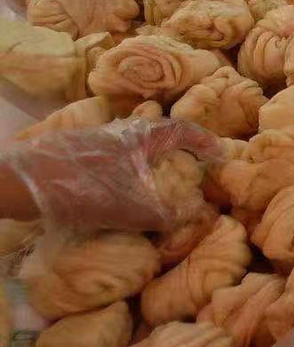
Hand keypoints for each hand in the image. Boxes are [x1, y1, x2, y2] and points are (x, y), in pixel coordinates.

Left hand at [0, 118, 220, 231]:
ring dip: (152, 163)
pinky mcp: (79, 153)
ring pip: (136, 147)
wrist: (21, 182)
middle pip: (160, 135)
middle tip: (191, 170)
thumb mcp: (132, 207)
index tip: (220, 155)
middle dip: (179, 151)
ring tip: (159, 186)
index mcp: (142, 136)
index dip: (205, 142)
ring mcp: (99, 140)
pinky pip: (117, 158)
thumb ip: (166, 213)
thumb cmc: (84, 188)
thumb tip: (193, 216)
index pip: (184, 130)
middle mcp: (123, 131)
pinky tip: (123, 192)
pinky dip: (130, 171)